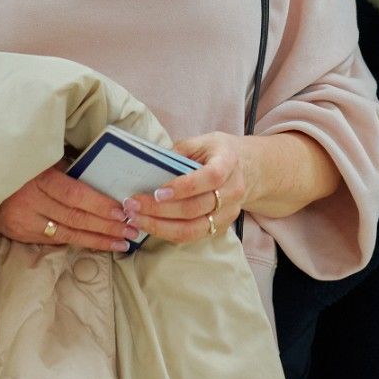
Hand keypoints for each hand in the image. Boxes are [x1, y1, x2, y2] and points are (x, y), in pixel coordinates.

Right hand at [0, 166, 138, 251]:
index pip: (74, 195)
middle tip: (132, 231)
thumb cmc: (17, 165)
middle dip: (106, 226)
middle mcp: (30, 203)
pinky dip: (78, 242)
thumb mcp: (40, 161)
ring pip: (67, 234)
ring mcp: (25, 222)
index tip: (123, 211)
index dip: (99, 205)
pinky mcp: (21, 235)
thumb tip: (102, 180)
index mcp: (38, 179)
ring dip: (98, 239)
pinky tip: (98, 244)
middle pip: (75, 218)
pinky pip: (55, 240)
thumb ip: (65, 170)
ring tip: (122, 243)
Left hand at [124, 132, 250, 244]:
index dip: (183, 187)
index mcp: (229, 162)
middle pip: (196, 207)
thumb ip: (178, 152)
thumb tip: (148, 166)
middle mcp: (233, 190)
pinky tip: (149, 225)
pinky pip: (192, 236)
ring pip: (193, 228)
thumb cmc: (216, 152)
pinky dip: (167, 233)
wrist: (246, 169)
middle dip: (160, 210)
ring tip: (136, 218)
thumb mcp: (201, 141)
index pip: (210, 178)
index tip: (157, 192)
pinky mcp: (221, 227)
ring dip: (160, 226)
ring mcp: (229, 212)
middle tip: (133, 205)